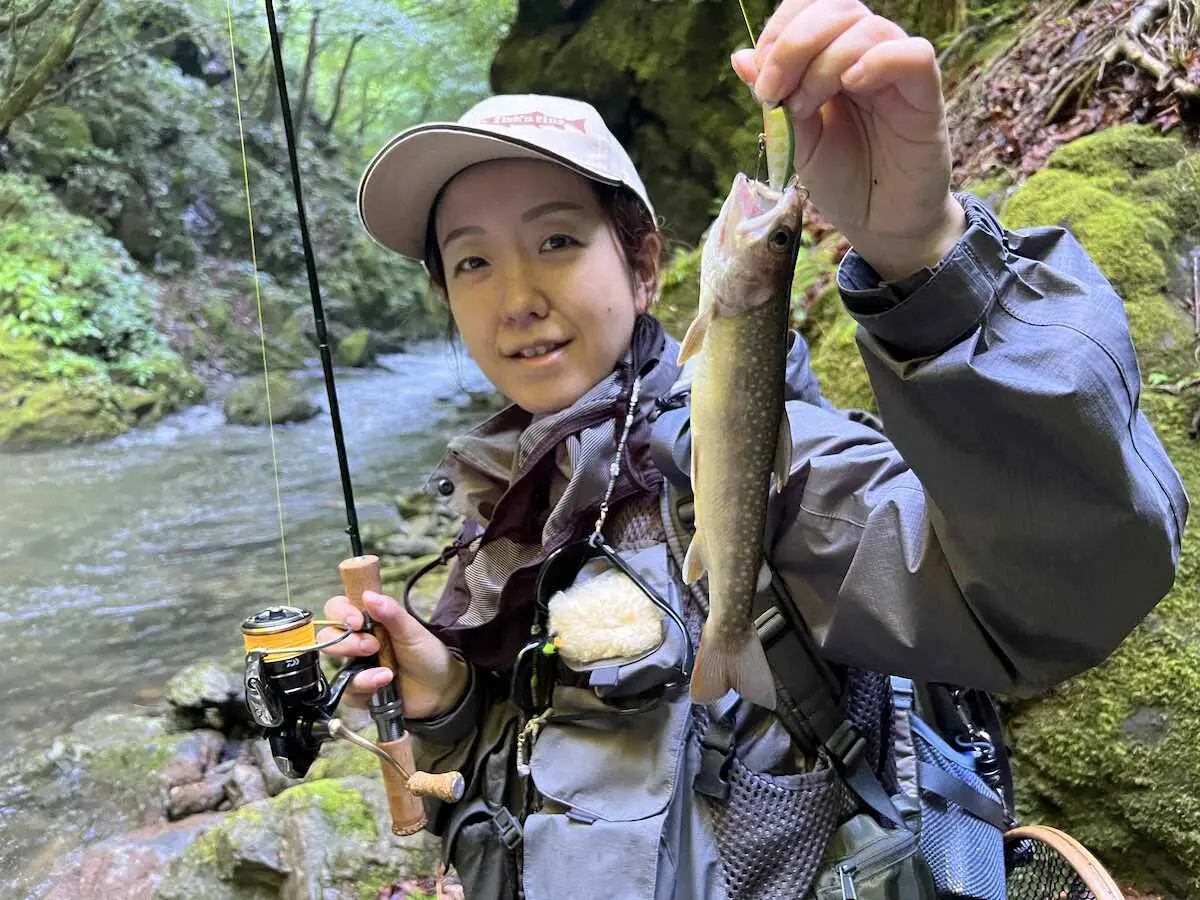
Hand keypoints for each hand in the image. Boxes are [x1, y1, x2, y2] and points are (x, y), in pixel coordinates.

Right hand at [320, 590, 468, 719]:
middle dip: (345, 641)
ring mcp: (355, 668)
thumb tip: (368, 594)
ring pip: (333, 665)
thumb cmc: (427, 654)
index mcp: (367, 622)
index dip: (340, 612)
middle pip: (327, 636)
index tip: (357, 620)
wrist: (441, 690)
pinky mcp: (359, 692)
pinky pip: (348, 690)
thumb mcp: (413, 632)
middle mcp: (356, 643)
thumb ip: (392, 614)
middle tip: (372, 646)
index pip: (337, 609)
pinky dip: (365, 685)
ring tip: (385, 669)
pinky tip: (385, 681)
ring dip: (356, 666)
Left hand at [731, 0, 966, 280]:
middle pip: (837, 9)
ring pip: (868, 28)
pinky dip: (879, 61)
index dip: (781, 29)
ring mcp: (896, 73)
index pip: (811, 7)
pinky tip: (853, 84)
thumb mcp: (795, 140)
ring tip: (806, 108)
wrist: (879, 222)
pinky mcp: (925, 96)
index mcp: (832, 56)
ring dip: (824, 63)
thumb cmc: (840, 178)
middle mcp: (866, 54)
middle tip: (774, 95)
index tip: (761, 79)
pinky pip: (914, 55)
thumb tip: (741, 57)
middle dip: (793, 45)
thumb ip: (775, 99)